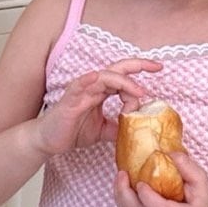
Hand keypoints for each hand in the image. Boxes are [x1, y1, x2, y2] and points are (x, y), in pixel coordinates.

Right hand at [35, 58, 161, 158]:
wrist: (49, 141)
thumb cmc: (72, 131)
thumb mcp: (104, 130)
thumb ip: (120, 126)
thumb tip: (139, 129)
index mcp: (101, 91)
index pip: (123, 76)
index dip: (140, 73)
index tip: (158, 71)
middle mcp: (92, 86)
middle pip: (118, 69)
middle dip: (138, 65)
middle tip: (157, 66)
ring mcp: (81, 90)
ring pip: (105, 76)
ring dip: (124, 82)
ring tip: (139, 92)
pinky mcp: (70, 98)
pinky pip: (82, 84)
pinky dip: (92, 80)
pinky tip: (101, 79)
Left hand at [113, 147, 207, 206]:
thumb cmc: (201, 199)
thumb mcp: (201, 180)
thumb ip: (187, 166)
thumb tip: (167, 153)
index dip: (146, 196)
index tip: (139, 181)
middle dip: (125, 195)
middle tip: (120, 176)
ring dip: (122, 202)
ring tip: (121, 183)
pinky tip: (127, 197)